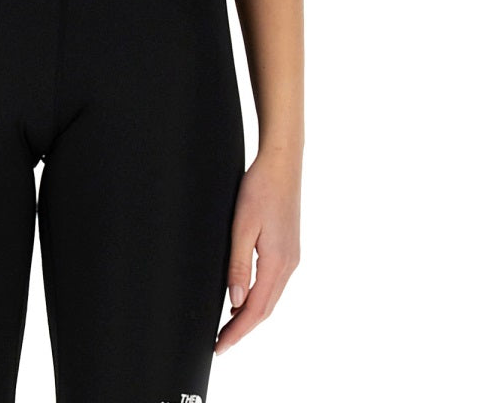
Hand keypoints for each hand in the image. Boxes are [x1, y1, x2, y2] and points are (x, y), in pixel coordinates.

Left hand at [214, 148, 301, 355]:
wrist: (282, 163)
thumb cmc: (260, 188)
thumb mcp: (242, 226)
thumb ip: (239, 265)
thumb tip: (235, 301)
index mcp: (278, 262)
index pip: (256, 309)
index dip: (237, 331)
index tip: (220, 346)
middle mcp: (289, 264)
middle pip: (266, 308)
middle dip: (243, 329)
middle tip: (220, 343)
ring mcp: (291, 256)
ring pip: (271, 297)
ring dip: (251, 315)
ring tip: (228, 327)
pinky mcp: (288, 248)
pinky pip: (274, 283)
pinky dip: (259, 297)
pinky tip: (244, 297)